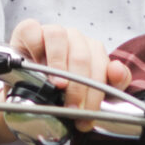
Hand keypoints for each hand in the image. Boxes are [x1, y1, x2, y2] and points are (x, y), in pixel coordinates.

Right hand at [0, 19, 131, 143]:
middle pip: (81, 56)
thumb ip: (113, 83)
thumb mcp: (88, 93)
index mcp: (91, 50)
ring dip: (59, 64)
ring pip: (59, 37)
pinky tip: (35, 64)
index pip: (101, 65)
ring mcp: (51, 32)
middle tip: (72, 108)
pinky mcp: (29, 30)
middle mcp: (74, 38)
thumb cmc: (59, 90)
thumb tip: (117, 70)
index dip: (96, 92)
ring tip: (57, 85)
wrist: (27, 91)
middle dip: (79, 87)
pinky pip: (33, 31)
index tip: (88, 114)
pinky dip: (35, 46)